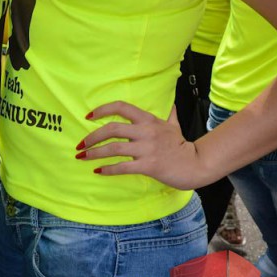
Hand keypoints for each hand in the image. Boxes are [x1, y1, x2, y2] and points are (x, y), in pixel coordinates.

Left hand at [75, 101, 201, 189]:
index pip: (122, 107)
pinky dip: (108, 169)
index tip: (89, 116)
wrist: (196, 164)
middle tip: (80, 144)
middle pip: (112, 129)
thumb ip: (169, 115)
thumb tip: (171, 105)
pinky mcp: (148, 165)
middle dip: (92, 136)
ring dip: (94, 153)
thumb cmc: (182, 146)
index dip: (103, 110)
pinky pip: (123, 167)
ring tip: (82, 157)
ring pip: (114, 148)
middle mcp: (146, 131)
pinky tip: (98, 170)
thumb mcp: (174, 126)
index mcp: (149, 120)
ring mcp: (147, 148)